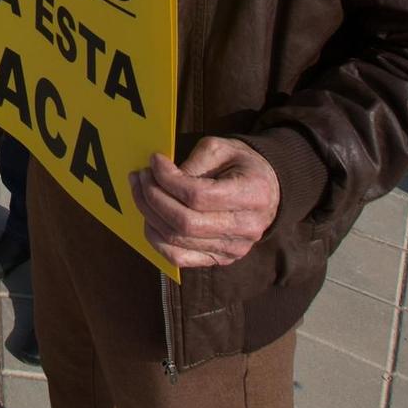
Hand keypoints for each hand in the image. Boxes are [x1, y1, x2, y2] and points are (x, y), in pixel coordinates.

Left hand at [131, 136, 280, 269]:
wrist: (268, 190)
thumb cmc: (242, 164)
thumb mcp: (223, 148)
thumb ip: (194, 162)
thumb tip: (161, 177)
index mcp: (252, 194)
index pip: (198, 195)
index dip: (168, 179)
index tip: (154, 161)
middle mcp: (245, 228)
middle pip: (184, 223)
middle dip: (152, 197)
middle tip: (140, 176)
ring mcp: (232, 249)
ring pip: (177, 241)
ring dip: (149, 214)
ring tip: (140, 190)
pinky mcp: (219, 259)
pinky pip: (178, 258)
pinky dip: (156, 238)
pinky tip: (149, 216)